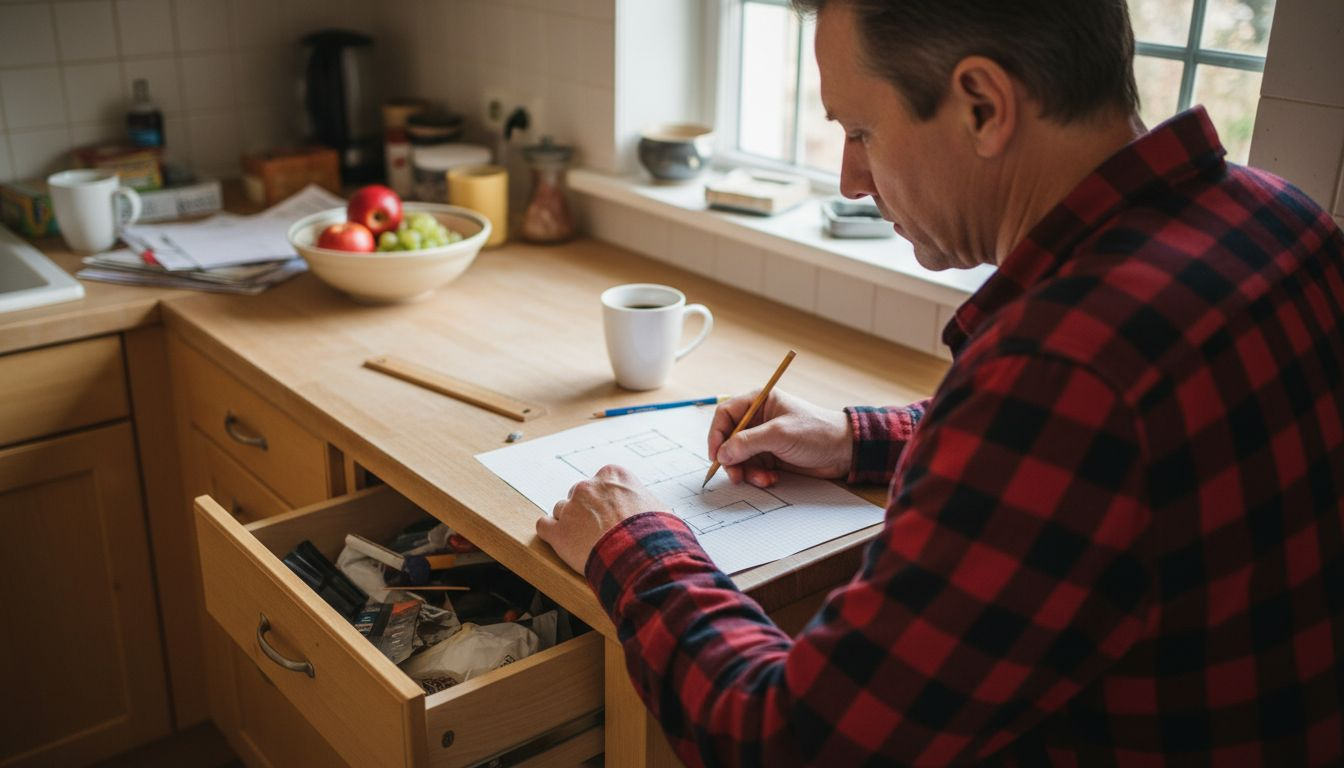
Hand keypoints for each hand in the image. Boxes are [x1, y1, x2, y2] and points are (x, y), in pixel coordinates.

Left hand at [536, 464, 665, 572]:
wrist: (641, 556)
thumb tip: (651, 510)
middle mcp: (588, 486)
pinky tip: (563, 543)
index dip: (605, 501)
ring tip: (585, 542)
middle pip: (579, 495)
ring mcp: (571, 508)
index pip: (600, 483)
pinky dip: (552, 534)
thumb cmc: (654, 534)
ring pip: (561, 510)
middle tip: (599, 530)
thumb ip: (643, 501)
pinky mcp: (558, 531)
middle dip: (586, 511)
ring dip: (570, 523)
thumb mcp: (658, 508)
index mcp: (613, 475)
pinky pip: (544, 526)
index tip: (611, 514)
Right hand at [708, 389, 851, 486]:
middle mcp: (758, 420)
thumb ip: (748, 442)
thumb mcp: (779, 434)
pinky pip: (753, 468)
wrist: (844, 451)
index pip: (725, 415)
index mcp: (758, 402)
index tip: (717, 456)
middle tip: (736, 476)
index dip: (716, 435)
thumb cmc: (817, 432)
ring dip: (747, 472)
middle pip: (729, 439)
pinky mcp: (771, 456)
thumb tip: (722, 454)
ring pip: (739, 458)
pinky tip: (772, 479)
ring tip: (763, 479)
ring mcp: (764, 439)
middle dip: (731, 459)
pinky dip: (758, 476)